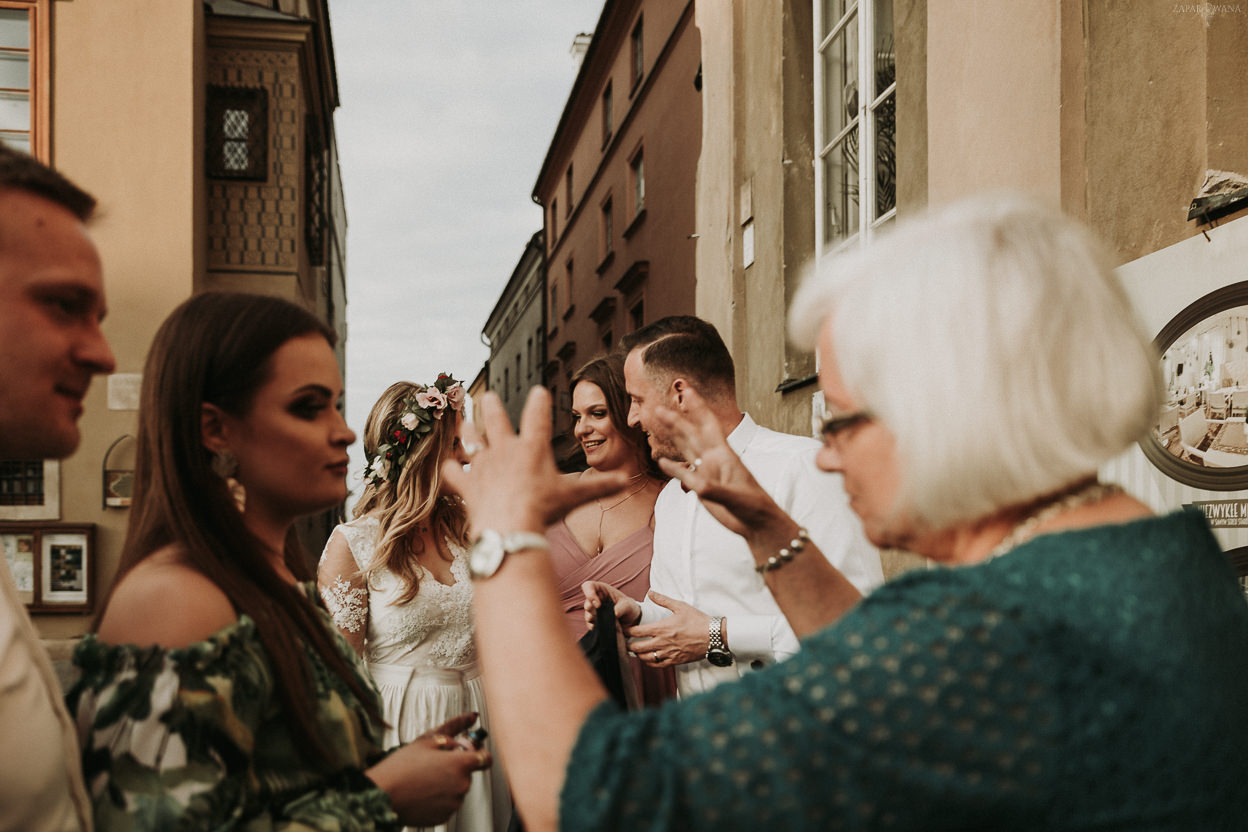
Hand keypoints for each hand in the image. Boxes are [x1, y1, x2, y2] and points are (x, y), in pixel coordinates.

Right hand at [366, 713, 490, 826]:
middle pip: (467, 773)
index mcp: (460, 764)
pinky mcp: (443, 817)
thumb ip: (455, 727)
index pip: (485, 759)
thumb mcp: (428, 739)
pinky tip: (422, 792)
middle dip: (454, 767)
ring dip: (446, 782)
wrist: (382, 795)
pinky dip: (439, 798)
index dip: (478, 753)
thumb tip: (472, 716)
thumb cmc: (401, 767)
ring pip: (457, 788)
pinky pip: (447, 803)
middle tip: (432, 764)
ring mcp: (453, 803)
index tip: (468, 752)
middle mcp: (461, 785)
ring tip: (423, 778)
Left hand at [442, 389, 629, 536]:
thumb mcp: (576, 497)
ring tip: (464, 421)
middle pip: (496, 421)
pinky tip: (448, 466)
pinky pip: (454, 473)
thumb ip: (600, 486)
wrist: (509, 526)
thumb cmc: (543, 509)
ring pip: (472, 441)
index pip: (538, 417)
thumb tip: (626, 481)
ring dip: (468, 430)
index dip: (539, 401)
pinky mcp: (467, 484)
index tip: (538, 390)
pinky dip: (451, 470)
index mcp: (532, 447)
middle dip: (492, 406)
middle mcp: (505, 450)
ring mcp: (483, 465)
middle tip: (488, 395)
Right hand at [582, 580, 641, 629]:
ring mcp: (593, 612)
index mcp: (601, 590)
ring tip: (612, 623)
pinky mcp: (594, 622)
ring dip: (599, 621)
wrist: (630, 619)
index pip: (588, 586)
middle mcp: (595, 600)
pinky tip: (607, 628)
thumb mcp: (628, 605)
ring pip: (588, 617)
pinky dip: (599, 629)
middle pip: (587, 605)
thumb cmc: (628, 607)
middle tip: (606, 616)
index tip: (598, 605)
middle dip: (596, 613)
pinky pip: (591, 626)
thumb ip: (621, 608)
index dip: (589, 594)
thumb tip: (614, 614)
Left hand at [624, 591, 711, 666]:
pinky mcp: (675, 661)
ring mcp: (668, 653)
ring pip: (645, 658)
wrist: (713, 636)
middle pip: (637, 647)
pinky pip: (657, 665)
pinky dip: (649, 662)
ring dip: (638, 654)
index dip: (627, 631)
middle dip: (628, 645)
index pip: (636, 632)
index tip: (623, 629)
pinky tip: (648, 658)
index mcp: (662, 628)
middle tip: (624, 641)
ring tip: (635, 650)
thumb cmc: (697, 620)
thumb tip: (650, 592)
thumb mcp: (680, 606)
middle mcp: (663, 642)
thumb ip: (663, 600)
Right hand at [653, 388, 789, 539]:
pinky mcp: (702, 486)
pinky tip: (664, 462)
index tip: (687, 390)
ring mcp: (707, 472)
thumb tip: (695, 485)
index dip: (697, 407)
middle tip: (658, 408)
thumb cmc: (753, 506)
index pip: (708, 425)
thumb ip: (713, 490)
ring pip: (687, 448)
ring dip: (673, 435)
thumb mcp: (734, 497)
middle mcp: (713, 459)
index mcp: (724, 455)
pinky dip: (673, 467)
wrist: (757, 523)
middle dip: (676, 420)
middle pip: (691, 434)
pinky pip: (684, 473)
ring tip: (659, 423)